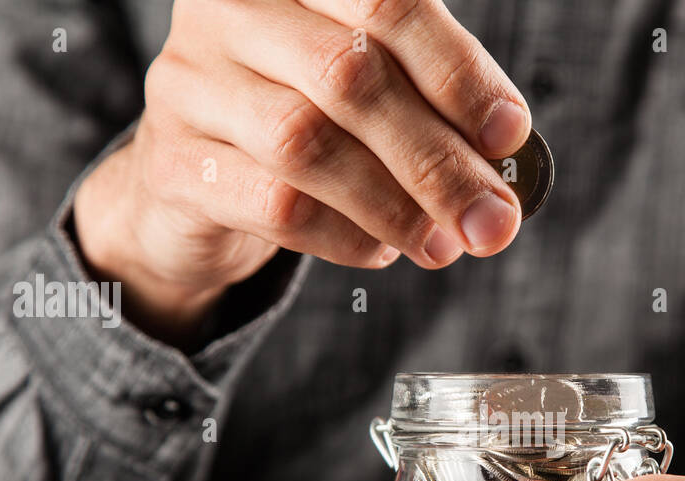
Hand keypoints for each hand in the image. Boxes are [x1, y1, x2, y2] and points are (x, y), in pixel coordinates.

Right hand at [74, 0, 528, 344]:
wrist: (195, 186)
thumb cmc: (304, 121)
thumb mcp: (368, 93)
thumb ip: (428, 109)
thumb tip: (500, 172)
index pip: (386, 1)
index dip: (457, 71)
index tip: (509, 135)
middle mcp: (229, 9)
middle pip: (352, 76)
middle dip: (438, 158)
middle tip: (492, 220)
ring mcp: (190, 83)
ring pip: (308, 143)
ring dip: (396, 206)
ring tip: (443, 244)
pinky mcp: (174, 164)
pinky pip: (275, 206)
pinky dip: (346, 237)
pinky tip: (382, 251)